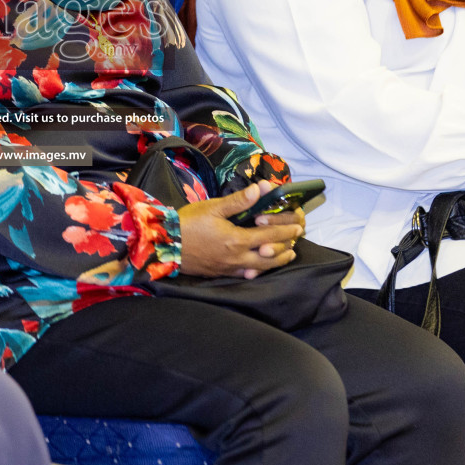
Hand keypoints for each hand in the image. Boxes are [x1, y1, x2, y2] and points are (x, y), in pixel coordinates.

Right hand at [177, 180, 302, 278]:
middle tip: (295, 241)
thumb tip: (262, 189)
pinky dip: (257, 271)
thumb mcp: (213, 207)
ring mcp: (229, 268)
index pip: (270, 236)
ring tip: (286, 255)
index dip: (286, 231)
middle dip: (286, 248)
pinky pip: (245, 275)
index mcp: (237, 240)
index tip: (298, 226)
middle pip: (270, 257)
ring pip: (260, 269)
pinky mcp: (220, 274)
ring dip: (275, 262)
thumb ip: (239, 201)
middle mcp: (237, 258)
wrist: (165, 245)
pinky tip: (259, 268)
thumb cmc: (188, 223)